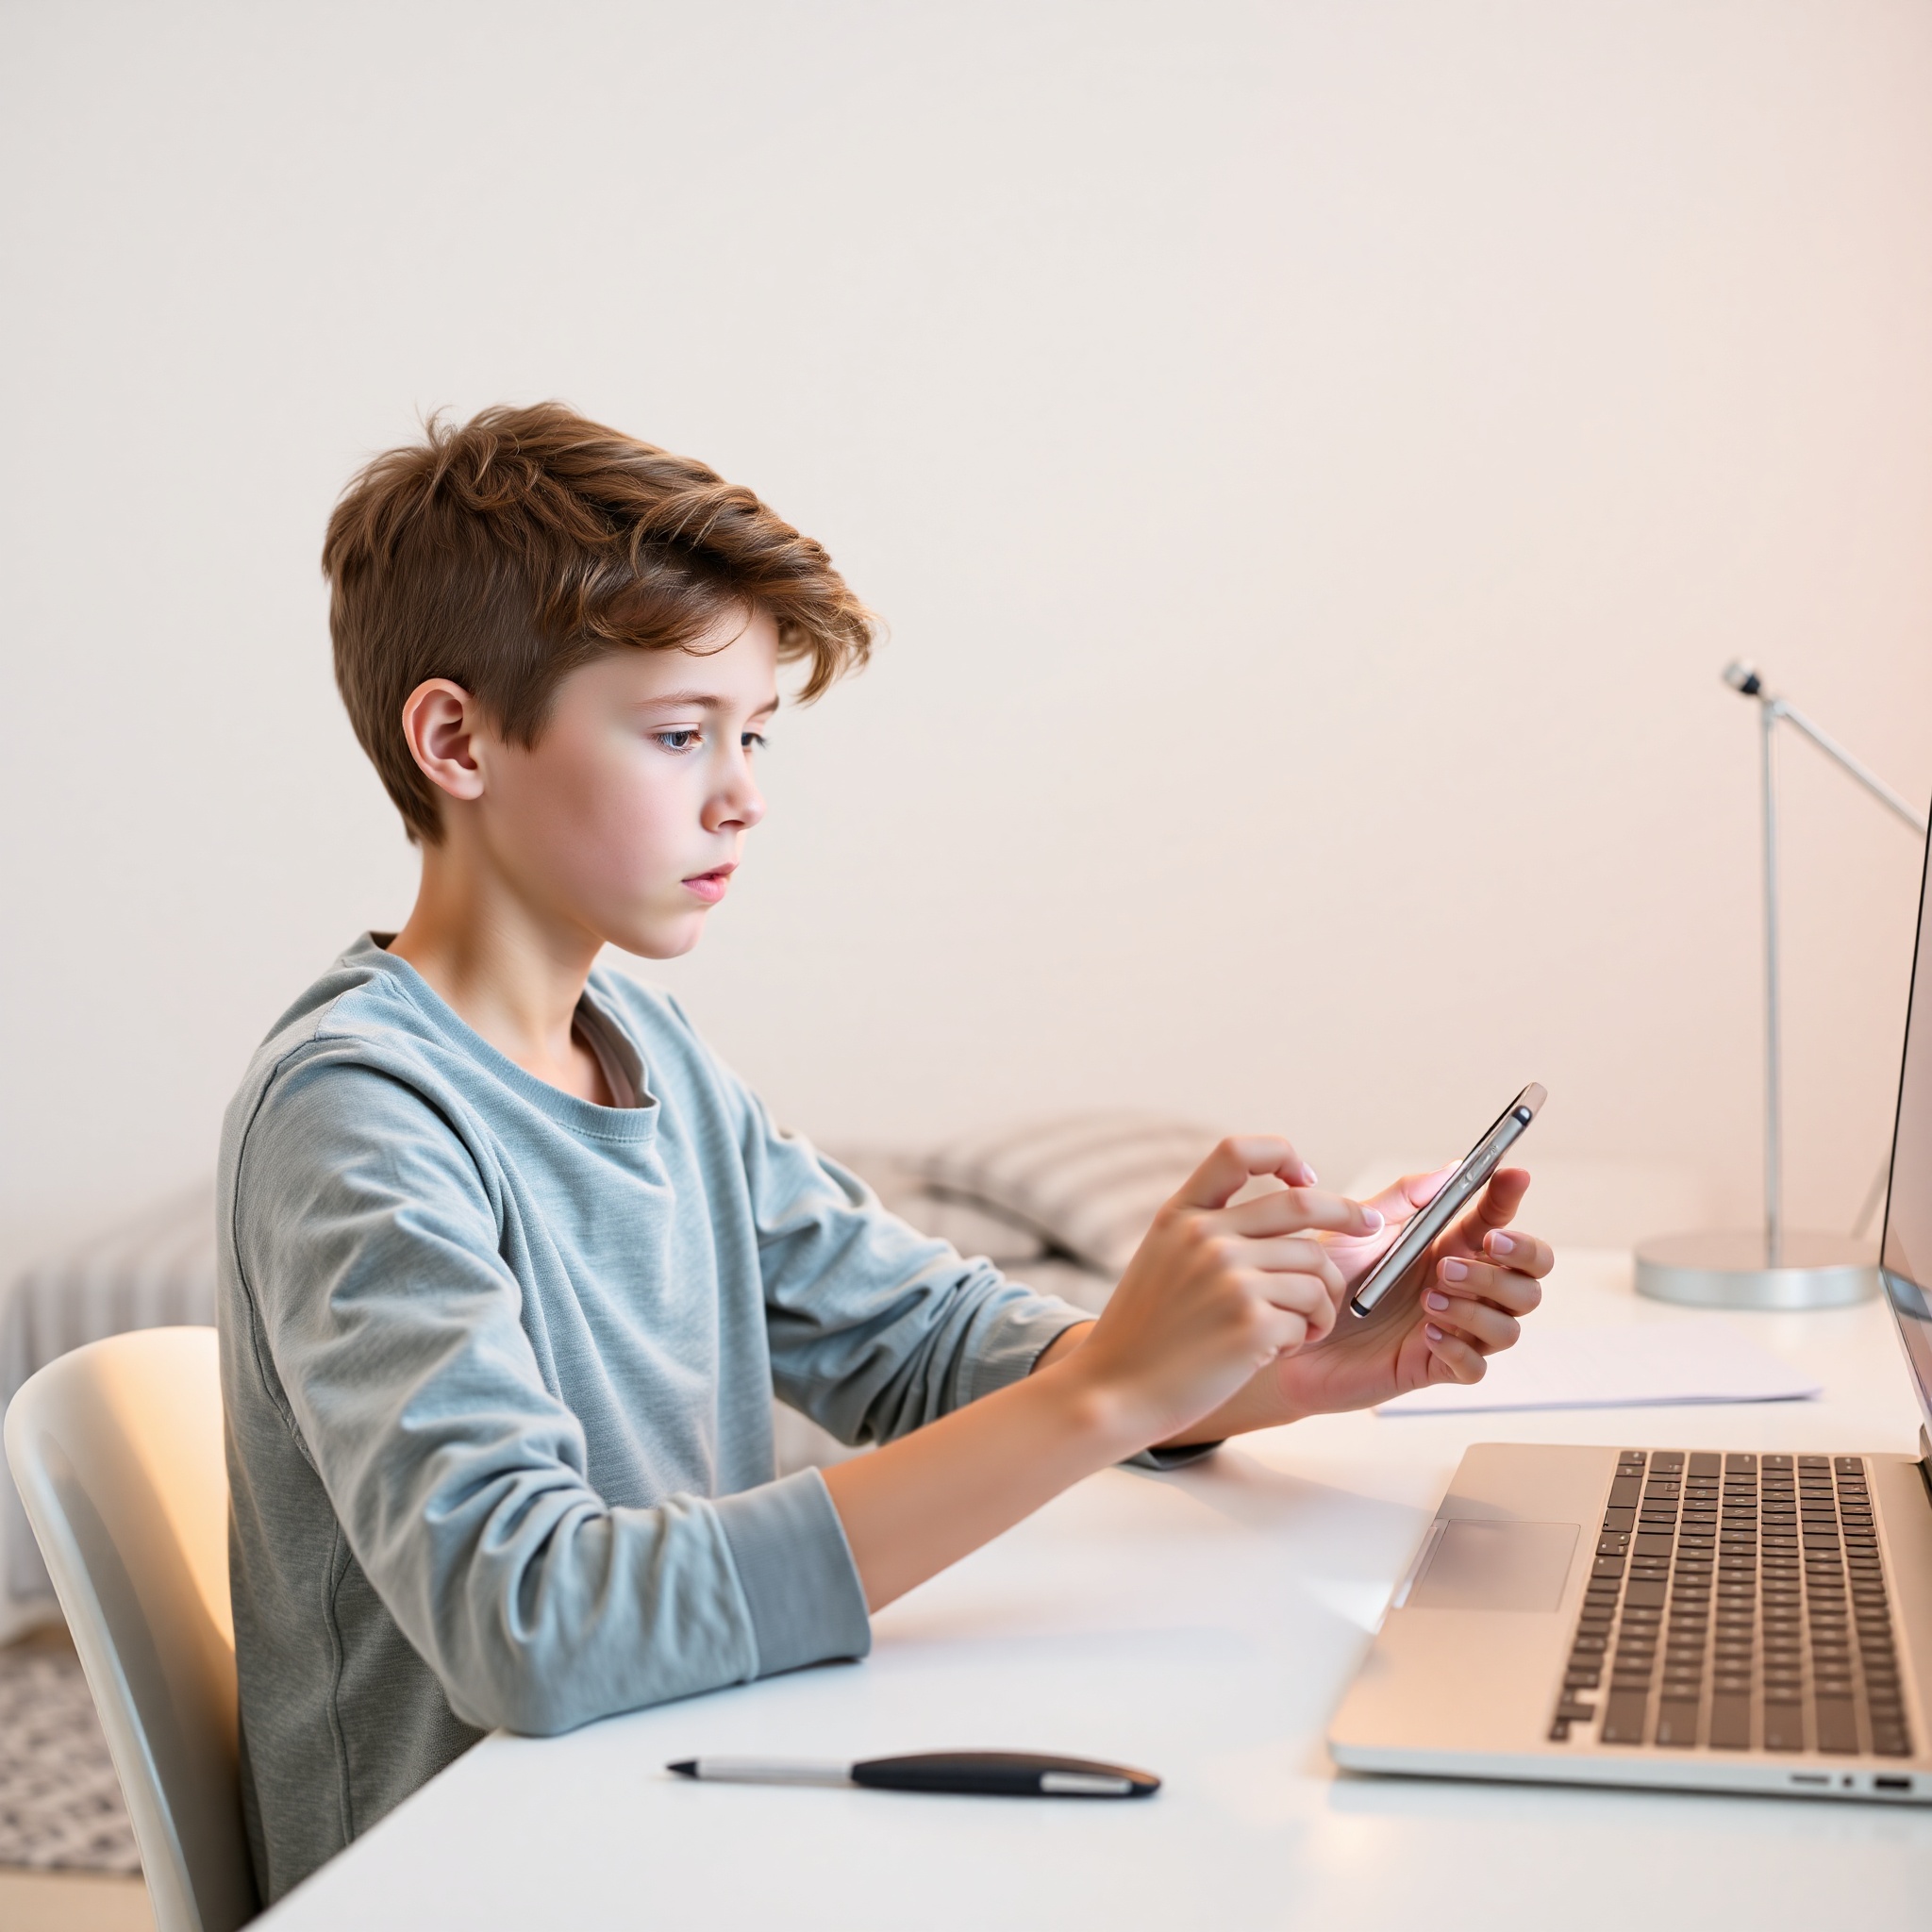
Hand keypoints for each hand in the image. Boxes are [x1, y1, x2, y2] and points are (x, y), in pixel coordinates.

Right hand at [1061, 1136, 1384, 1450]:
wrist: (1114, 1391)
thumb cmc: (1145, 1334)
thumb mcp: (1161, 1258)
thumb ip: (1207, 1230)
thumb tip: (1282, 1208)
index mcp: (1182, 1215)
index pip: (1238, 1152)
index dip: (1282, 1155)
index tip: (1306, 1179)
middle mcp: (1206, 1237)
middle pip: (1303, 1207)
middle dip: (1350, 1214)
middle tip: (1370, 1226)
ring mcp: (1229, 1278)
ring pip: (1316, 1271)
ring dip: (1322, 1303)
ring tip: (1299, 1327)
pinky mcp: (1251, 1323)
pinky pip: (1308, 1318)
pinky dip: (1303, 1337)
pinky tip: (1274, 1352)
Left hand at [1160, 1165, 1552, 1438]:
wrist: (1287, 1328)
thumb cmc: (1324, 1278)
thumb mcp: (1359, 1229)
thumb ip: (1405, 1199)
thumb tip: (1454, 1168)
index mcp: (1447, 1248)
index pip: (1499, 1223)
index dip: (1510, 1199)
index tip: (1512, 1174)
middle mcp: (1460, 1289)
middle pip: (1529, 1279)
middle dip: (1514, 1262)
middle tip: (1460, 1257)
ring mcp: (1453, 1330)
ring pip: (1510, 1326)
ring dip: (1478, 1307)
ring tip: (1429, 1297)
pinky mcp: (1434, 1368)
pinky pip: (1475, 1367)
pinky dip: (1460, 1347)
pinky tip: (1429, 1334)